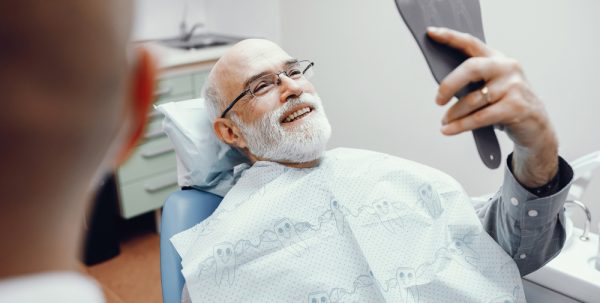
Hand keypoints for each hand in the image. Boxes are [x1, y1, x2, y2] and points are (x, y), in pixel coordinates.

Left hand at [427, 26, 557, 186]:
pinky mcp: (515, 107)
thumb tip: (442, 88)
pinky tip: (448, 130)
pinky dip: (461, 125)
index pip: (471, 43)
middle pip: (471, 68)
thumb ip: (473, 81)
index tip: (431, 33)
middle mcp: (507, 68)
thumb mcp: (492, 86)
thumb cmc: (507, 104)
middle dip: (449, 84)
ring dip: (454, 113)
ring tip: (444, 122)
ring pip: (473, 99)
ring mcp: (514, 86)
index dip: (450, 37)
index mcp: (497, 59)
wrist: (537, 126)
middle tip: (438, 100)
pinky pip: (480, 117)